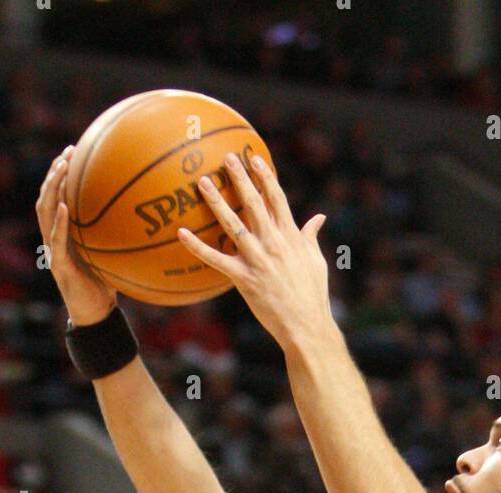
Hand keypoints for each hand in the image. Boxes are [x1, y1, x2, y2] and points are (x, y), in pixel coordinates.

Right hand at [36, 146, 116, 326]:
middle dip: (55, 173)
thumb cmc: (107, 285)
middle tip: (67, 152)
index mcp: (66, 233)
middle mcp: (55, 237)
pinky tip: (65, 206)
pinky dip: (59, 222)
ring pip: (45, 212)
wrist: (97, 315)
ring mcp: (53, 250)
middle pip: (47, 197)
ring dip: (52, 189)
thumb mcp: (113, 255)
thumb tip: (147, 218)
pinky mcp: (58, 265)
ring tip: (61, 169)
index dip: (61, 174)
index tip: (73, 151)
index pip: (58, 197)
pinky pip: (56, 239)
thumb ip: (119, 236)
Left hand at [180, 153, 331, 350]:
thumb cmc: (313, 296)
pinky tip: (181, 233)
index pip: (277, 200)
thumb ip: (311, 236)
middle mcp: (273, 244)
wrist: (307, 327)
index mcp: (291, 238)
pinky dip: (197, 246)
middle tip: (227, 158)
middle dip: (241, 178)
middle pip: (254, 203)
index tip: (255, 159)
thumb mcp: (317, 262)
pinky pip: (216, 259)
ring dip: (217, 201)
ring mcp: (257, 260)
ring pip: (233, 224)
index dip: (265, 177)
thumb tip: (319, 218)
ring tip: (203, 182)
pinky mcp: (244, 278)